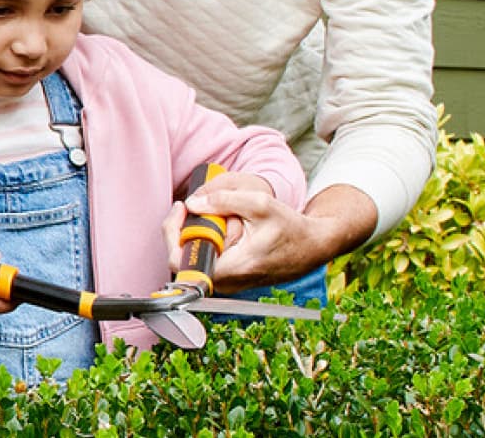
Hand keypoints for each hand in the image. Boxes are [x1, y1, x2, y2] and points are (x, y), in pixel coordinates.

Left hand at [167, 178, 375, 290]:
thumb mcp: (260, 204)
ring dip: (195, 235)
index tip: (181, 210)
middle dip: (184, 229)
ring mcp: (229, 283)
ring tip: (213, 217)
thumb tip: (192, 204)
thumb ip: (223, 200)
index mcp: (235, 267)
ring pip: (194, 261)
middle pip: (183, 260)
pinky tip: (219, 227)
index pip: (183, 262)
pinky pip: (205, 262)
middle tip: (195, 208)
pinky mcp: (230, 280)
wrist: (311, 246)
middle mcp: (229, 282)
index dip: (173, 234)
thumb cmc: (291, 228)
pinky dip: (206, 241)